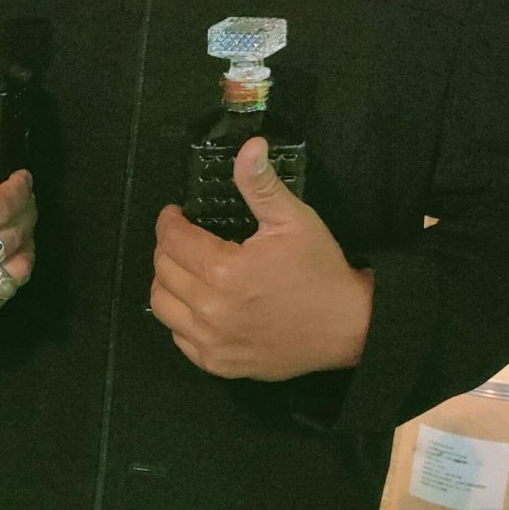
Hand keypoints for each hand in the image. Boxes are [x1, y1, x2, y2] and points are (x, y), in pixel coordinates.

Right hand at [0, 104, 35, 331]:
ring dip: (27, 245)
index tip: (23, 178)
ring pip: (17, 270)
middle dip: (27, 212)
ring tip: (22, 227)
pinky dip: (13, 275)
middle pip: (14, 236)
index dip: (19, 190)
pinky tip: (10, 258)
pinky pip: (4, 296)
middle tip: (25, 198)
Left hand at [151, 138, 372, 380]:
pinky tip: (198, 304)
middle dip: (167, 248)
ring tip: (186, 270)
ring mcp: (210, 341)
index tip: (175, 214)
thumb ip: (262, 185)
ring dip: (167, 282)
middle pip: (162, 270)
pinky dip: (180, 317)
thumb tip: (249, 145)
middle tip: (184, 240)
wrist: (347, 328)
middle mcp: (209, 308)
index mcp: (223, 269)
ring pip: (161, 305)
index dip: (168, 221)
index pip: (172, 239)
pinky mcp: (217, 364)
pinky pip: (178, 337)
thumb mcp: (294, 220)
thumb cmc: (320, 270)